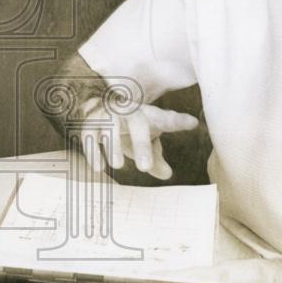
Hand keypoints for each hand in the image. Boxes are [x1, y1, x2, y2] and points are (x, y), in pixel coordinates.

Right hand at [75, 101, 198, 179]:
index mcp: (147, 114)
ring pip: (109, 125)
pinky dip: (92, 150)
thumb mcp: (146, 140)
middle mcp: (128, 110)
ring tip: (118, 165)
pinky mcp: (89, 122)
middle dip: (141, 144)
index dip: (178, 120)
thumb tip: (167, 174)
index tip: (192, 123)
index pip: (165, 118)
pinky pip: (89, 135)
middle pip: (136, 123)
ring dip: (113, 145)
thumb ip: (156, 158)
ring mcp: (108, 114)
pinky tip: (98, 168)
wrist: (101, 108)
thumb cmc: (130, 128)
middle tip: (145, 168)